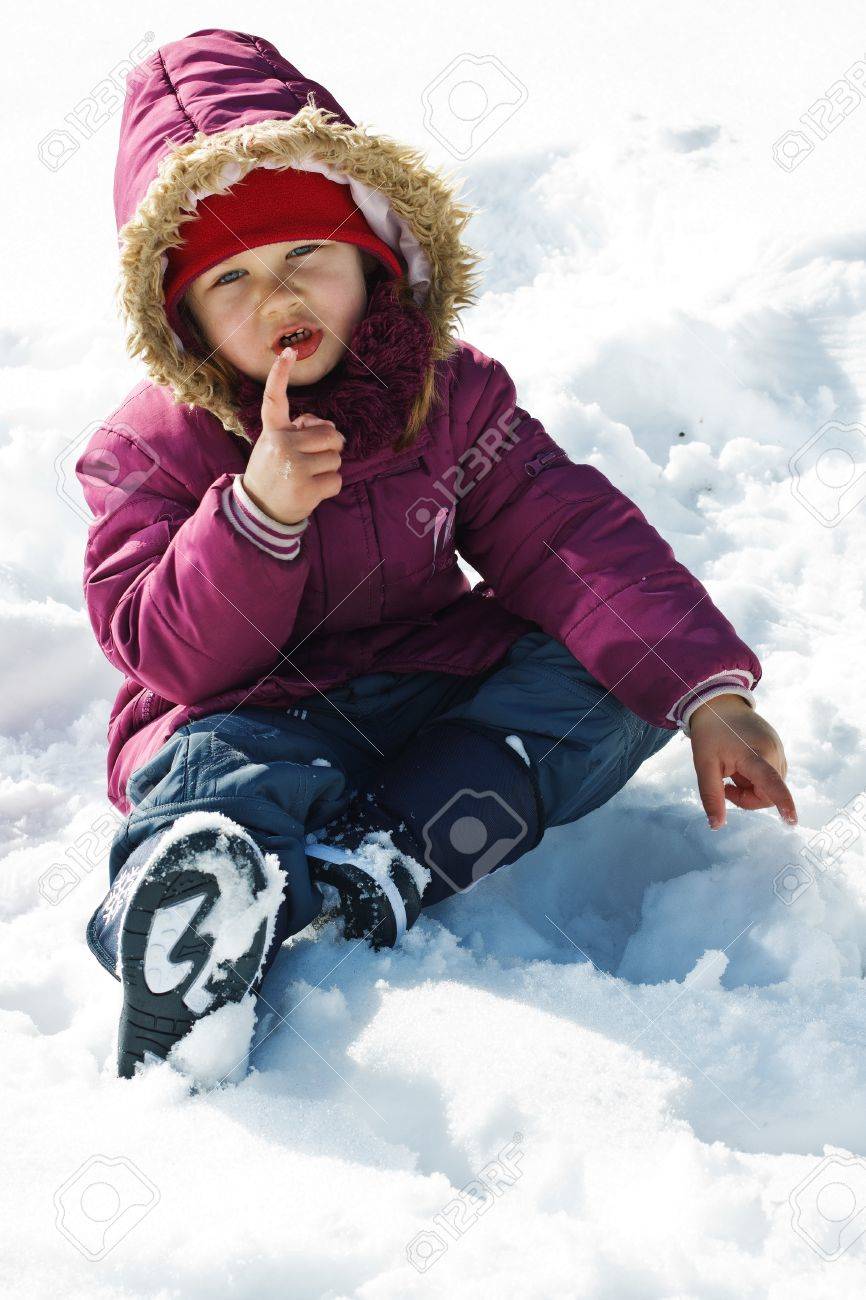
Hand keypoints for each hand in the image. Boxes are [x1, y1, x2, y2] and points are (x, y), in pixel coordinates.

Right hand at [241, 346, 345, 524]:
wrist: (259, 510)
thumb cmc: (275, 473)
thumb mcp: (278, 447)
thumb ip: (301, 432)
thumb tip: (334, 430)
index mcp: (273, 432)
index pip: (275, 399)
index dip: (280, 374)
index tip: (288, 352)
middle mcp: (281, 444)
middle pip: (330, 435)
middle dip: (330, 447)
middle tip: (314, 460)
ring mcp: (294, 466)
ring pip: (335, 458)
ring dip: (328, 469)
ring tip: (308, 477)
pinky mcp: (306, 487)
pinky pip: (336, 480)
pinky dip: (330, 487)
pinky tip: (313, 491)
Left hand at [688, 694, 797, 829]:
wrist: (719, 704)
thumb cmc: (710, 734)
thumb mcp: (704, 765)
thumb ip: (711, 796)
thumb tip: (716, 826)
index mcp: (754, 754)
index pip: (772, 783)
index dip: (783, 803)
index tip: (792, 820)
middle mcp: (773, 751)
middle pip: (769, 794)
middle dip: (748, 797)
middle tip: (727, 784)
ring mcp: (779, 749)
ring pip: (772, 787)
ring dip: (752, 788)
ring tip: (734, 770)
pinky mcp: (779, 748)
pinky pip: (773, 776)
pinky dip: (757, 779)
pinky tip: (743, 764)